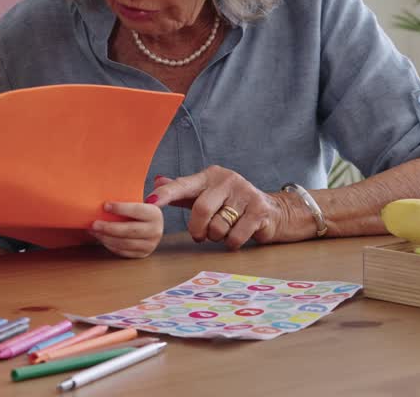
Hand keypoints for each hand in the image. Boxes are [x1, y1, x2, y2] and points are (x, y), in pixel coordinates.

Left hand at [89, 201, 162, 257]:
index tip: (105, 205)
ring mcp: (150, 245)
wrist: (151, 225)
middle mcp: (155, 231)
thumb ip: (135, 198)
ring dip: (107, 238)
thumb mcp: (142, 201)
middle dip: (109, 228)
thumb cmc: (140, 210)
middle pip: (130, 230)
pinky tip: (101, 238)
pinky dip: (110, 245)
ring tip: (94, 231)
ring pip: (125, 243)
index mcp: (155, 214)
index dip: (120, 208)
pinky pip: (123, 252)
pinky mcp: (142, 254)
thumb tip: (115, 199)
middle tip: (94, 224)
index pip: (136, 210)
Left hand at [148, 166, 280, 249]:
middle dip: (197, 229)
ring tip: (223, 231)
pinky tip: (236, 234)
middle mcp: (227, 180)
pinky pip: (235, 236)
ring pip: (218, 227)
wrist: (271, 210)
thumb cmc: (229, 203)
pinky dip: (231, 243)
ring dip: (216, 237)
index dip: (165, 194)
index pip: (183, 185)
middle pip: (201, 210)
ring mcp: (245, 194)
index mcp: (209, 176)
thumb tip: (157, 181)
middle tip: (200, 236)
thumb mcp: (205, 194)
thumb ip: (181, 191)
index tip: (149, 202)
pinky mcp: (259, 210)